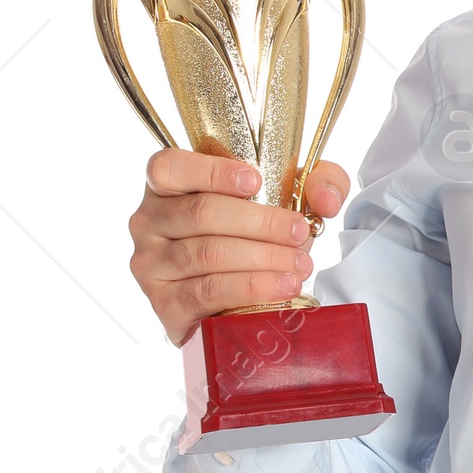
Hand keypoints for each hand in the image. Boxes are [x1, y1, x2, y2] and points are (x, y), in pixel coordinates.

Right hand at [128, 150, 350, 345]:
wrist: (235, 299)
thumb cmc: (254, 237)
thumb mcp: (288, 198)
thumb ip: (316, 181)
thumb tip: (324, 197)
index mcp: (166, 186)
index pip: (169, 168)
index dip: (211, 172)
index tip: (256, 182)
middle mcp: (148, 222)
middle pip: (202, 213)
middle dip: (260, 224)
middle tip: (300, 234)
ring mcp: (151, 265)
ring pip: (209, 254)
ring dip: (263, 260)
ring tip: (300, 266)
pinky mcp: (165, 304)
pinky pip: (208, 293)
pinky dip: (251, 289)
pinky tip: (282, 288)